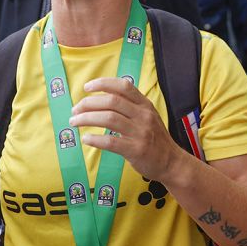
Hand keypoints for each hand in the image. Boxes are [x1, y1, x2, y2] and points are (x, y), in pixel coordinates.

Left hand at [70, 77, 185, 181]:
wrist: (171, 162)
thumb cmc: (155, 139)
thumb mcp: (148, 117)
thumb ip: (130, 107)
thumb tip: (102, 100)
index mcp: (145, 104)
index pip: (123, 86)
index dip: (103, 83)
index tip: (87, 87)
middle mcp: (143, 115)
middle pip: (111, 101)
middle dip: (88, 103)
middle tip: (75, 110)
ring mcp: (140, 132)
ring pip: (108, 119)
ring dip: (86, 119)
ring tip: (75, 122)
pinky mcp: (136, 150)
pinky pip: (111, 142)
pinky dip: (95, 139)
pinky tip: (86, 139)